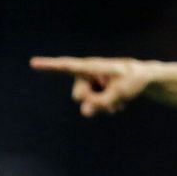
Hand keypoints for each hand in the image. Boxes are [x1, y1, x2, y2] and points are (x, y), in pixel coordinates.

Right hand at [29, 56, 152, 117]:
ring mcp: (89, 83)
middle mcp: (86, 74)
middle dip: (93, 102)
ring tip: (119, 102)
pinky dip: (106, 107)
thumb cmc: (133, 80)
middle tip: (112, 101)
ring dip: (102, 107)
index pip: (67, 66)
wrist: (143, 78)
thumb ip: (101, 103)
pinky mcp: (94, 91)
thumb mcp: (120, 94)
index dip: (49, 66)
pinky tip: (119, 103)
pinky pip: (93, 106)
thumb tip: (84, 112)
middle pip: (79, 95)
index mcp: (91, 66)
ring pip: (86, 104)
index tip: (32, 62)